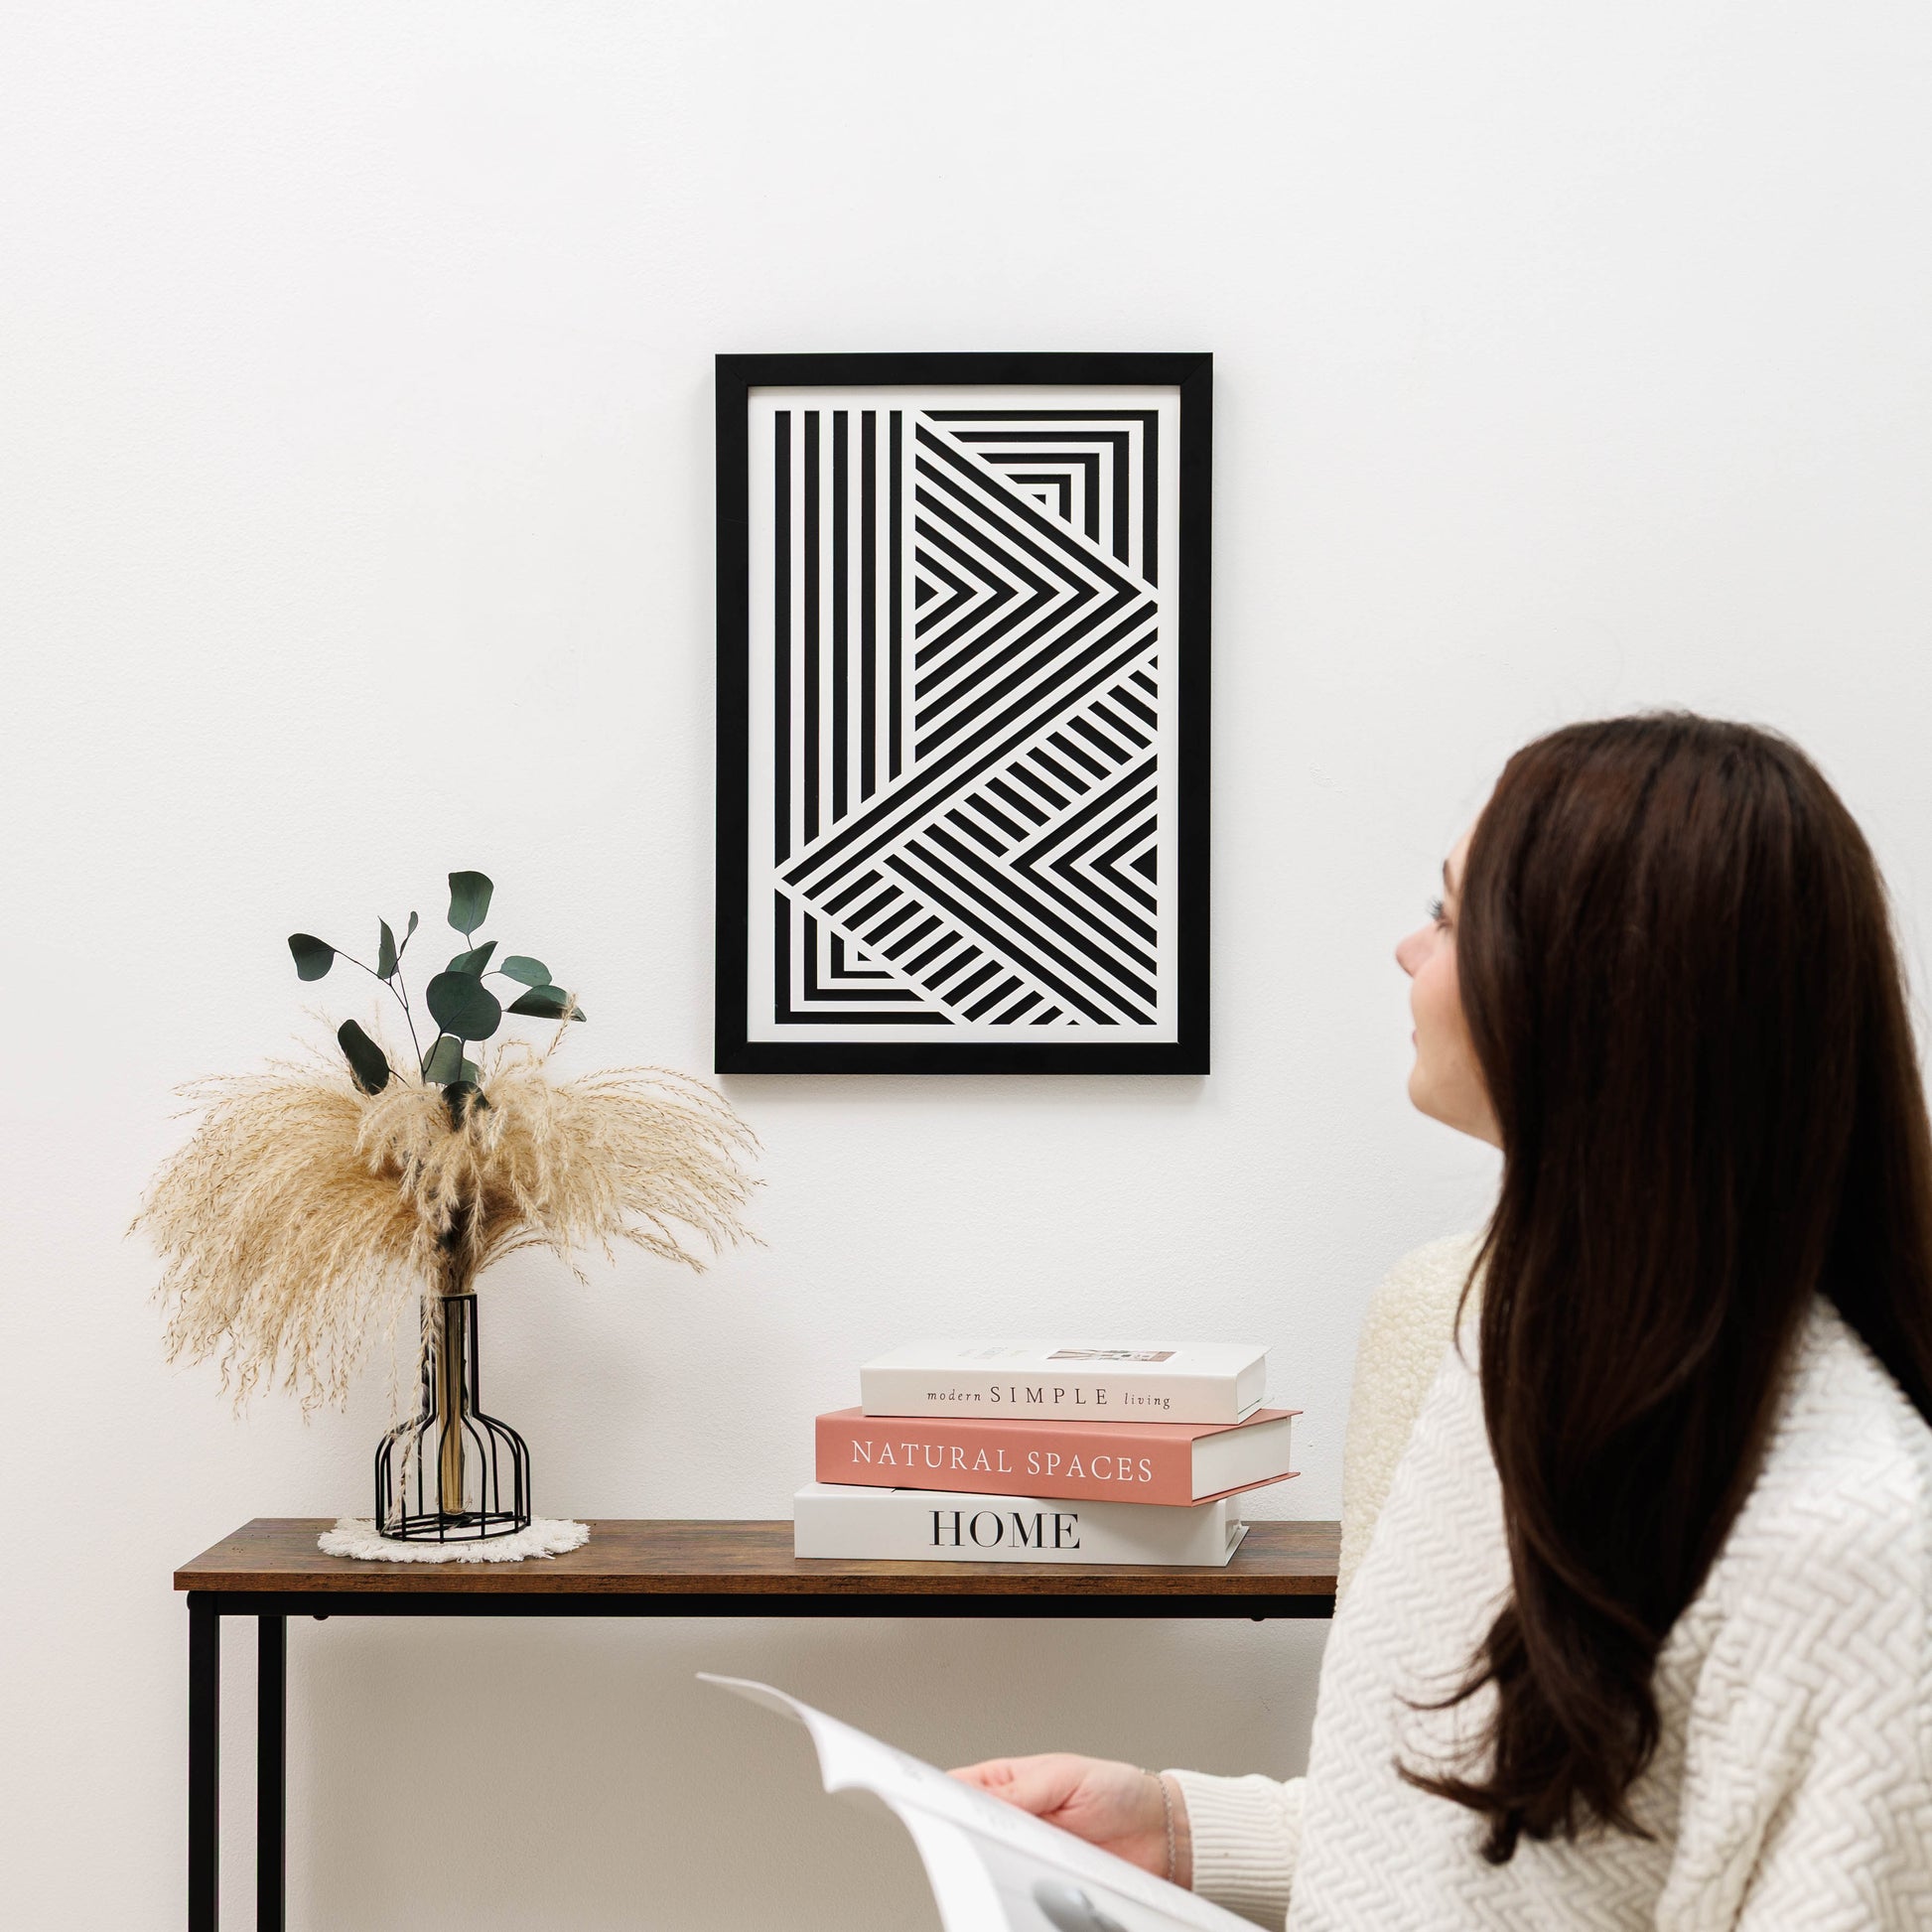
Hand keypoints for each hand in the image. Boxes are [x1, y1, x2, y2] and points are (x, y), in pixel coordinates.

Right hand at [948, 1753, 1191, 1886]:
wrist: (1161, 1833)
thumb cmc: (1117, 1790)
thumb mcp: (1065, 1777)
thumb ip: (1021, 1790)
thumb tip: (976, 1794)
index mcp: (1011, 1781)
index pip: (963, 1787)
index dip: (942, 1797)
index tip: (932, 1807)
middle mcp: (1017, 1817)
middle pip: (974, 1829)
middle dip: (968, 1835)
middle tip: (967, 1839)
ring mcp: (1031, 1850)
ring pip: (995, 1861)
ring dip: (997, 1862)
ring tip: (1004, 1856)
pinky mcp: (1049, 1879)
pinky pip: (1025, 1884)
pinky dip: (1023, 1885)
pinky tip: (1029, 1878)